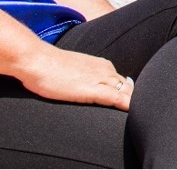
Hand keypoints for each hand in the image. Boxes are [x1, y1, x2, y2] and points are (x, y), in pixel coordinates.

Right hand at [14, 45, 132, 109]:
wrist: (36, 59)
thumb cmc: (48, 66)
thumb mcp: (74, 69)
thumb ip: (86, 76)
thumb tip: (86, 86)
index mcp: (102, 65)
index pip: (123, 82)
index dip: (128, 94)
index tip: (130, 104)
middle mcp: (105, 70)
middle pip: (128, 87)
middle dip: (133, 99)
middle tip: (139, 112)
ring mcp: (100, 79)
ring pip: (125, 92)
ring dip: (131, 103)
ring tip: (138, 116)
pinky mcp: (91, 89)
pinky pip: (115, 98)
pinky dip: (125, 105)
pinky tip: (131, 112)